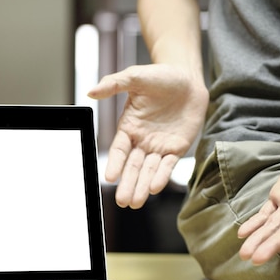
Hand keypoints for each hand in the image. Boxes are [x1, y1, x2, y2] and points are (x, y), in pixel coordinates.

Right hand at [88, 64, 206, 208]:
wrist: (188, 78)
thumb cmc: (160, 77)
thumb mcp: (135, 77)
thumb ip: (114, 84)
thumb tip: (91, 91)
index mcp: (129, 127)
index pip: (119, 150)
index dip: (115, 164)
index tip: (109, 178)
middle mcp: (142, 140)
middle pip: (133, 166)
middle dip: (128, 184)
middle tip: (122, 201)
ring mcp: (159, 146)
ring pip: (149, 170)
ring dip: (142, 186)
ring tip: (136, 202)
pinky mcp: (177, 148)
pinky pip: (168, 165)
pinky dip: (161, 176)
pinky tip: (154, 188)